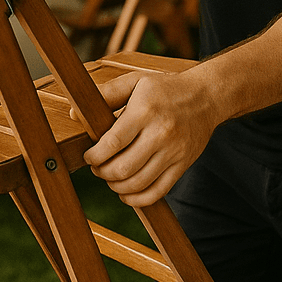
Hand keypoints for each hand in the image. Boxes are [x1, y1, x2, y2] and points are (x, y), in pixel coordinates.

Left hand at [82, 69, 220, 206]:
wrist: (206, 97)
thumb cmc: (165, 89)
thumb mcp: (136, 82)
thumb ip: (107, 95)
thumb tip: (75, 114)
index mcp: (145, 111)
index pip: (113, 143)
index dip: (95, 155)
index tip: (89, 156)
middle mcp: (160, 133)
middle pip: (123, 168)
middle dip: (102, 173)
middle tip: (97, 168)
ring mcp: (173, 152)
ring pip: (137, 184)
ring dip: (116, 187)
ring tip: (110, 177)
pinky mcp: (182, 165)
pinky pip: (157, 192)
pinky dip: (137, 199)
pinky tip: (126, 193)